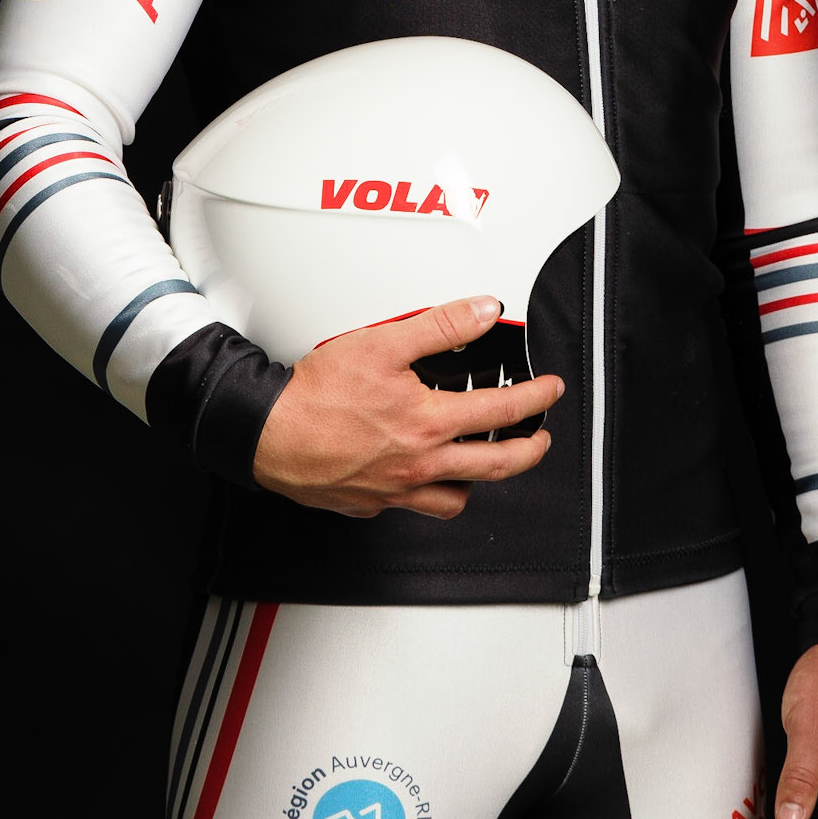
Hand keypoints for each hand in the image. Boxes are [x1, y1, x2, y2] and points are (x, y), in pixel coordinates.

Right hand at [252, 295, 561, 518]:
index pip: (503, 413)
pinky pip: (414, 506)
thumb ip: (440, 326)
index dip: (535, 398)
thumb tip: (482, 312)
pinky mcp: (371, 503)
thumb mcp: (383, 343)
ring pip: (456, 498)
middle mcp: (419, 464)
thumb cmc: (316, 394)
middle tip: (542, 438)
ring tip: (485, 460)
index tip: (550, 391)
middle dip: (530, 452)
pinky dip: (430, 492)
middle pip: (496, 467)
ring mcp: (396, 489)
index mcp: (428, 423)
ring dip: (479, 479)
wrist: (267, 433)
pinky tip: (426, 474)